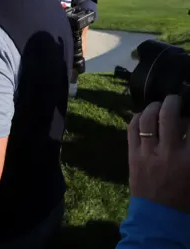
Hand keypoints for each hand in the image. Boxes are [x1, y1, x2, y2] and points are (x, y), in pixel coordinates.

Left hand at [128, 95, 189, 213]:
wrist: (160, 217)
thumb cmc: (185, 197)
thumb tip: (188, 131)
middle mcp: (169, 153)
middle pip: (169, 115)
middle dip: (173, 101)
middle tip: (175, 99)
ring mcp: (148, 153)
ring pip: (147, 118)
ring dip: (153, 106)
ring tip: (158, 104)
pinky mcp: (133, 155)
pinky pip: (131, 129)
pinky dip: (136, 117)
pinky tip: (142, 115)